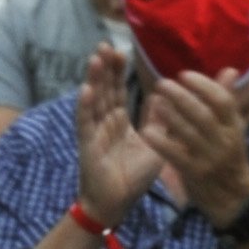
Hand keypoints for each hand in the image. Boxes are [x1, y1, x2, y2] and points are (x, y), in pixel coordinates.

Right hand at [71, 47, 158, 224]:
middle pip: (104, 90)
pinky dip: (85, 107)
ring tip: (96, 59)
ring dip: (94, 80)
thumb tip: (162, 96)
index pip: (118, 91)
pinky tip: (85, 90)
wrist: (117, 203)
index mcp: (119, 121)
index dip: (118, 72)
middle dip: (105, 68)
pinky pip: (85, 124)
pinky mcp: (88, 145)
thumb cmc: (133, 176)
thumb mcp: (155, 144)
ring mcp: (94, 132)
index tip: (121, 51)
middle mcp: (104, 123)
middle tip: (106, 45)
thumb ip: (159, 121)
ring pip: (93, 101)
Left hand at [138, 68, 248, 216]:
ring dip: (170, 115)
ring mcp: (211, 158)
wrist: (232, 197)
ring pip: (189, 133)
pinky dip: (161, 142)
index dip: (204, 86)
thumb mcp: (231, 128)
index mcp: (234, 127)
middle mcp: (225, 141)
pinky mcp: (195, 173)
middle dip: (182, 97)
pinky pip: (176, 155)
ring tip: (154, 101)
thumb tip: (230, 70)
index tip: (183, 75)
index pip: (223, 101)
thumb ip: (226, 101)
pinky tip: (147, 131)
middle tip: (162, 84)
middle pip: (204, 114)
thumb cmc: (226, 155)